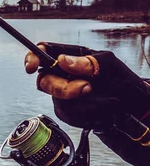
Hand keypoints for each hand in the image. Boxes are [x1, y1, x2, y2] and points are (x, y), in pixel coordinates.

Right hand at [23, 42, 149, 128]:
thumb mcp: (111, 66)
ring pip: (56, 100)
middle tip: (86, 88)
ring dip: (82, 103)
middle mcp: (63, 75)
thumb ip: (87, 62)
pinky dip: (85, 114)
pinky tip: (99, 110)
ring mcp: (62, 94)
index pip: (44, 52)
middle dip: (63, 88)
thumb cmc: (123, 83)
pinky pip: (66, 114)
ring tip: (103, 101)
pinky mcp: (66, 111)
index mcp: (72, 58)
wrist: (133, 109)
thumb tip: (62, 60)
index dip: (32, 57)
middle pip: (44, 80)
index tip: (32, 68)